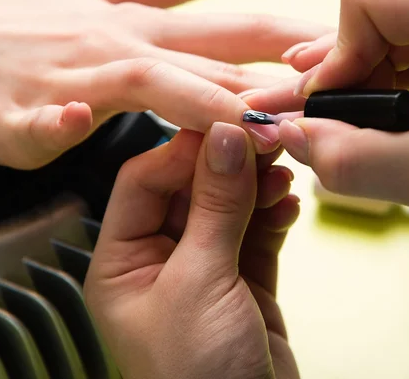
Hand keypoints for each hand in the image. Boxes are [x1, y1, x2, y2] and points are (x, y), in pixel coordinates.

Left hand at [84, 123, 299, 378]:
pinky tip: (288, 202)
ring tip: (281, 170)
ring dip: (253, 186)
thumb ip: (216, 207)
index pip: (143, 181)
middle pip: (187, 190)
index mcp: (120, 262)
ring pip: (224, 209)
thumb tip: (225, 138)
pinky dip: (271, 214)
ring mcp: (201, 271)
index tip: (223, 124)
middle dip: (224, 164)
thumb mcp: (202, 283)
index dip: (183, 149)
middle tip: (262, 138)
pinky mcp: (240, 282)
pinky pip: (253, 234)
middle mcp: (156, 262)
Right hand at [272, 0, 408, 226]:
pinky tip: (375, 113)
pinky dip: (388, 85)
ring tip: (339, 122)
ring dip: (360, 82)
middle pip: (374, 17)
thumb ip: (350, 161)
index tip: (329, 105)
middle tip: (313, 117)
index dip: (336, 52)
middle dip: (341, 74)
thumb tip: (292, 136)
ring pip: (390, 34)